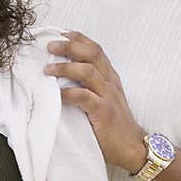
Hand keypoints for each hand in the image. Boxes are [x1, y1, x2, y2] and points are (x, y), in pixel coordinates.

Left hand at [44, 31, 146, 172]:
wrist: (132, 147)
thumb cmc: (113, 124)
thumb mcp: (104, 98)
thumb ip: (89, 86)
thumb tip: (61, 78)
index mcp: (110, 77)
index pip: (96, 50)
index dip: (79, 39)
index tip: (62, 33)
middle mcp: (111, 82)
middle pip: (92, 55)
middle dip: (70, 47)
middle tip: (50, 45)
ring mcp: (109, 96)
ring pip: (88, 72)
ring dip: (65, 68)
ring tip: (47, 69)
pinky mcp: (104, 112)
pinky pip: (84, 97)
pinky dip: (68, 93)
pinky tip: (57, 94)